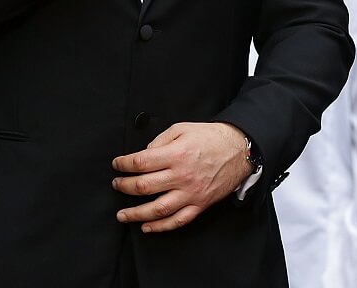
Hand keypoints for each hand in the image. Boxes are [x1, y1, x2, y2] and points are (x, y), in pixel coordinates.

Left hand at [112, 122, 253, 233]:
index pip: (141, 162)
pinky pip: (178, 220)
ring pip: (158, 209)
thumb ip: (160, 140)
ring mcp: (191, 193)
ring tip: (122, 214)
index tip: (117, 164)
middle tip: (117, 185)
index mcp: (177, 154)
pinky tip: (147, 227)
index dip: (124, 164)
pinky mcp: (200, 204)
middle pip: (144, 187)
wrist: (239, 150)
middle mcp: (182, 175)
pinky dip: (160, 227)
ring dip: (135, 214)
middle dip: (124, 187)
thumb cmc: (211, 138)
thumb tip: (144, 154)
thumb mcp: (183, 129)